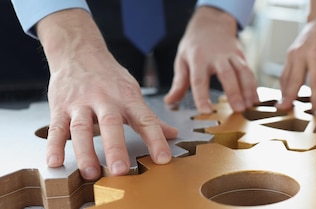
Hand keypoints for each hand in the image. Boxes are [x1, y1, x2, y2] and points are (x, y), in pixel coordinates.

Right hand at [38, 9, 177, 180]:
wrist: (78, 50)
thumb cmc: (109, 77)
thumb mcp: (132, 92)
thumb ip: (149, 117)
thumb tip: (173, 133)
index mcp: (127, 98)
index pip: (145, 120)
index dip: (156, 139)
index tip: (163, 159)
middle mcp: (105, 99)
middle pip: (111, 124)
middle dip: (115, 148)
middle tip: (120, 170)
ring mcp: (80, 103)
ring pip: (82, 128)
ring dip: (86, 152)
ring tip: (90, 173)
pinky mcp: (59, 106)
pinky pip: (56, 128)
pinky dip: (54, 145)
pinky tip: (54, 162)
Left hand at [164, 6, 257, 112]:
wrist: (212, 23)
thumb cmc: (195, 45)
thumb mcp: (182, 60)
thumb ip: (178, 83)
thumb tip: (170, 101)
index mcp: (198, 59)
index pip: (199, 80)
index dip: (202, 96)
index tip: (206, 110)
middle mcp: (216, 56)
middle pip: (226, 74)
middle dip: (233, 92)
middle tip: (238, 109)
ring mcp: (231, 55)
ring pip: (242, 72)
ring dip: (248, 90)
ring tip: (250, 106)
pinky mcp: (242, 56)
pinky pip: (249, 72)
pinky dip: (254, 86)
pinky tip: (256, 100)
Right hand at [276, 0, 315, 114]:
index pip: (315, 82)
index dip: (315, 99)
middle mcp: (301, 54)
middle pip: (294, 81)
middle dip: (289, 97)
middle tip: (284, 111)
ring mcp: (292, 54)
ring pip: (285, 78)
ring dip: (284, 93)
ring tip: (283, 107)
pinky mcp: (288, 55)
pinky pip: (284, 73)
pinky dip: (284, 86)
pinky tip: (285, 96)